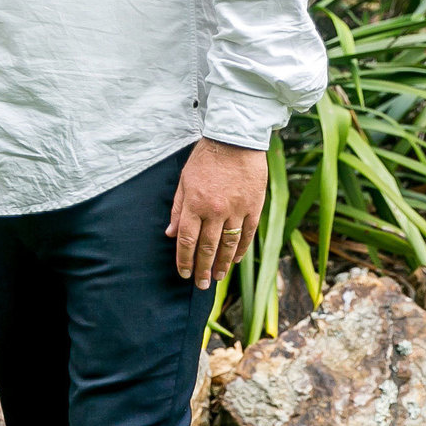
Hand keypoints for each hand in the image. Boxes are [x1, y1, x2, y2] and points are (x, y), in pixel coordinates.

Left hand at [166, 139, 268, 288]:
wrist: (236, 140)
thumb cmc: (206, 157)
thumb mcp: (184, 180)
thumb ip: (178, 208)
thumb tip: (171, 233)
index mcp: (195, 204)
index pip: (188, 240)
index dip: (184, 260)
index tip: (183, 273)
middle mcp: (215, 210)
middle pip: (207, 248)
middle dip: (202, 269)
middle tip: (200, 285)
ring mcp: (236, 210)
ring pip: (228, 245)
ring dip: (221, 264)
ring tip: (216, 278)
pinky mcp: (254, 207)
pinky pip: (247, 234)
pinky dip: (240, 250)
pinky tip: (234, 260)